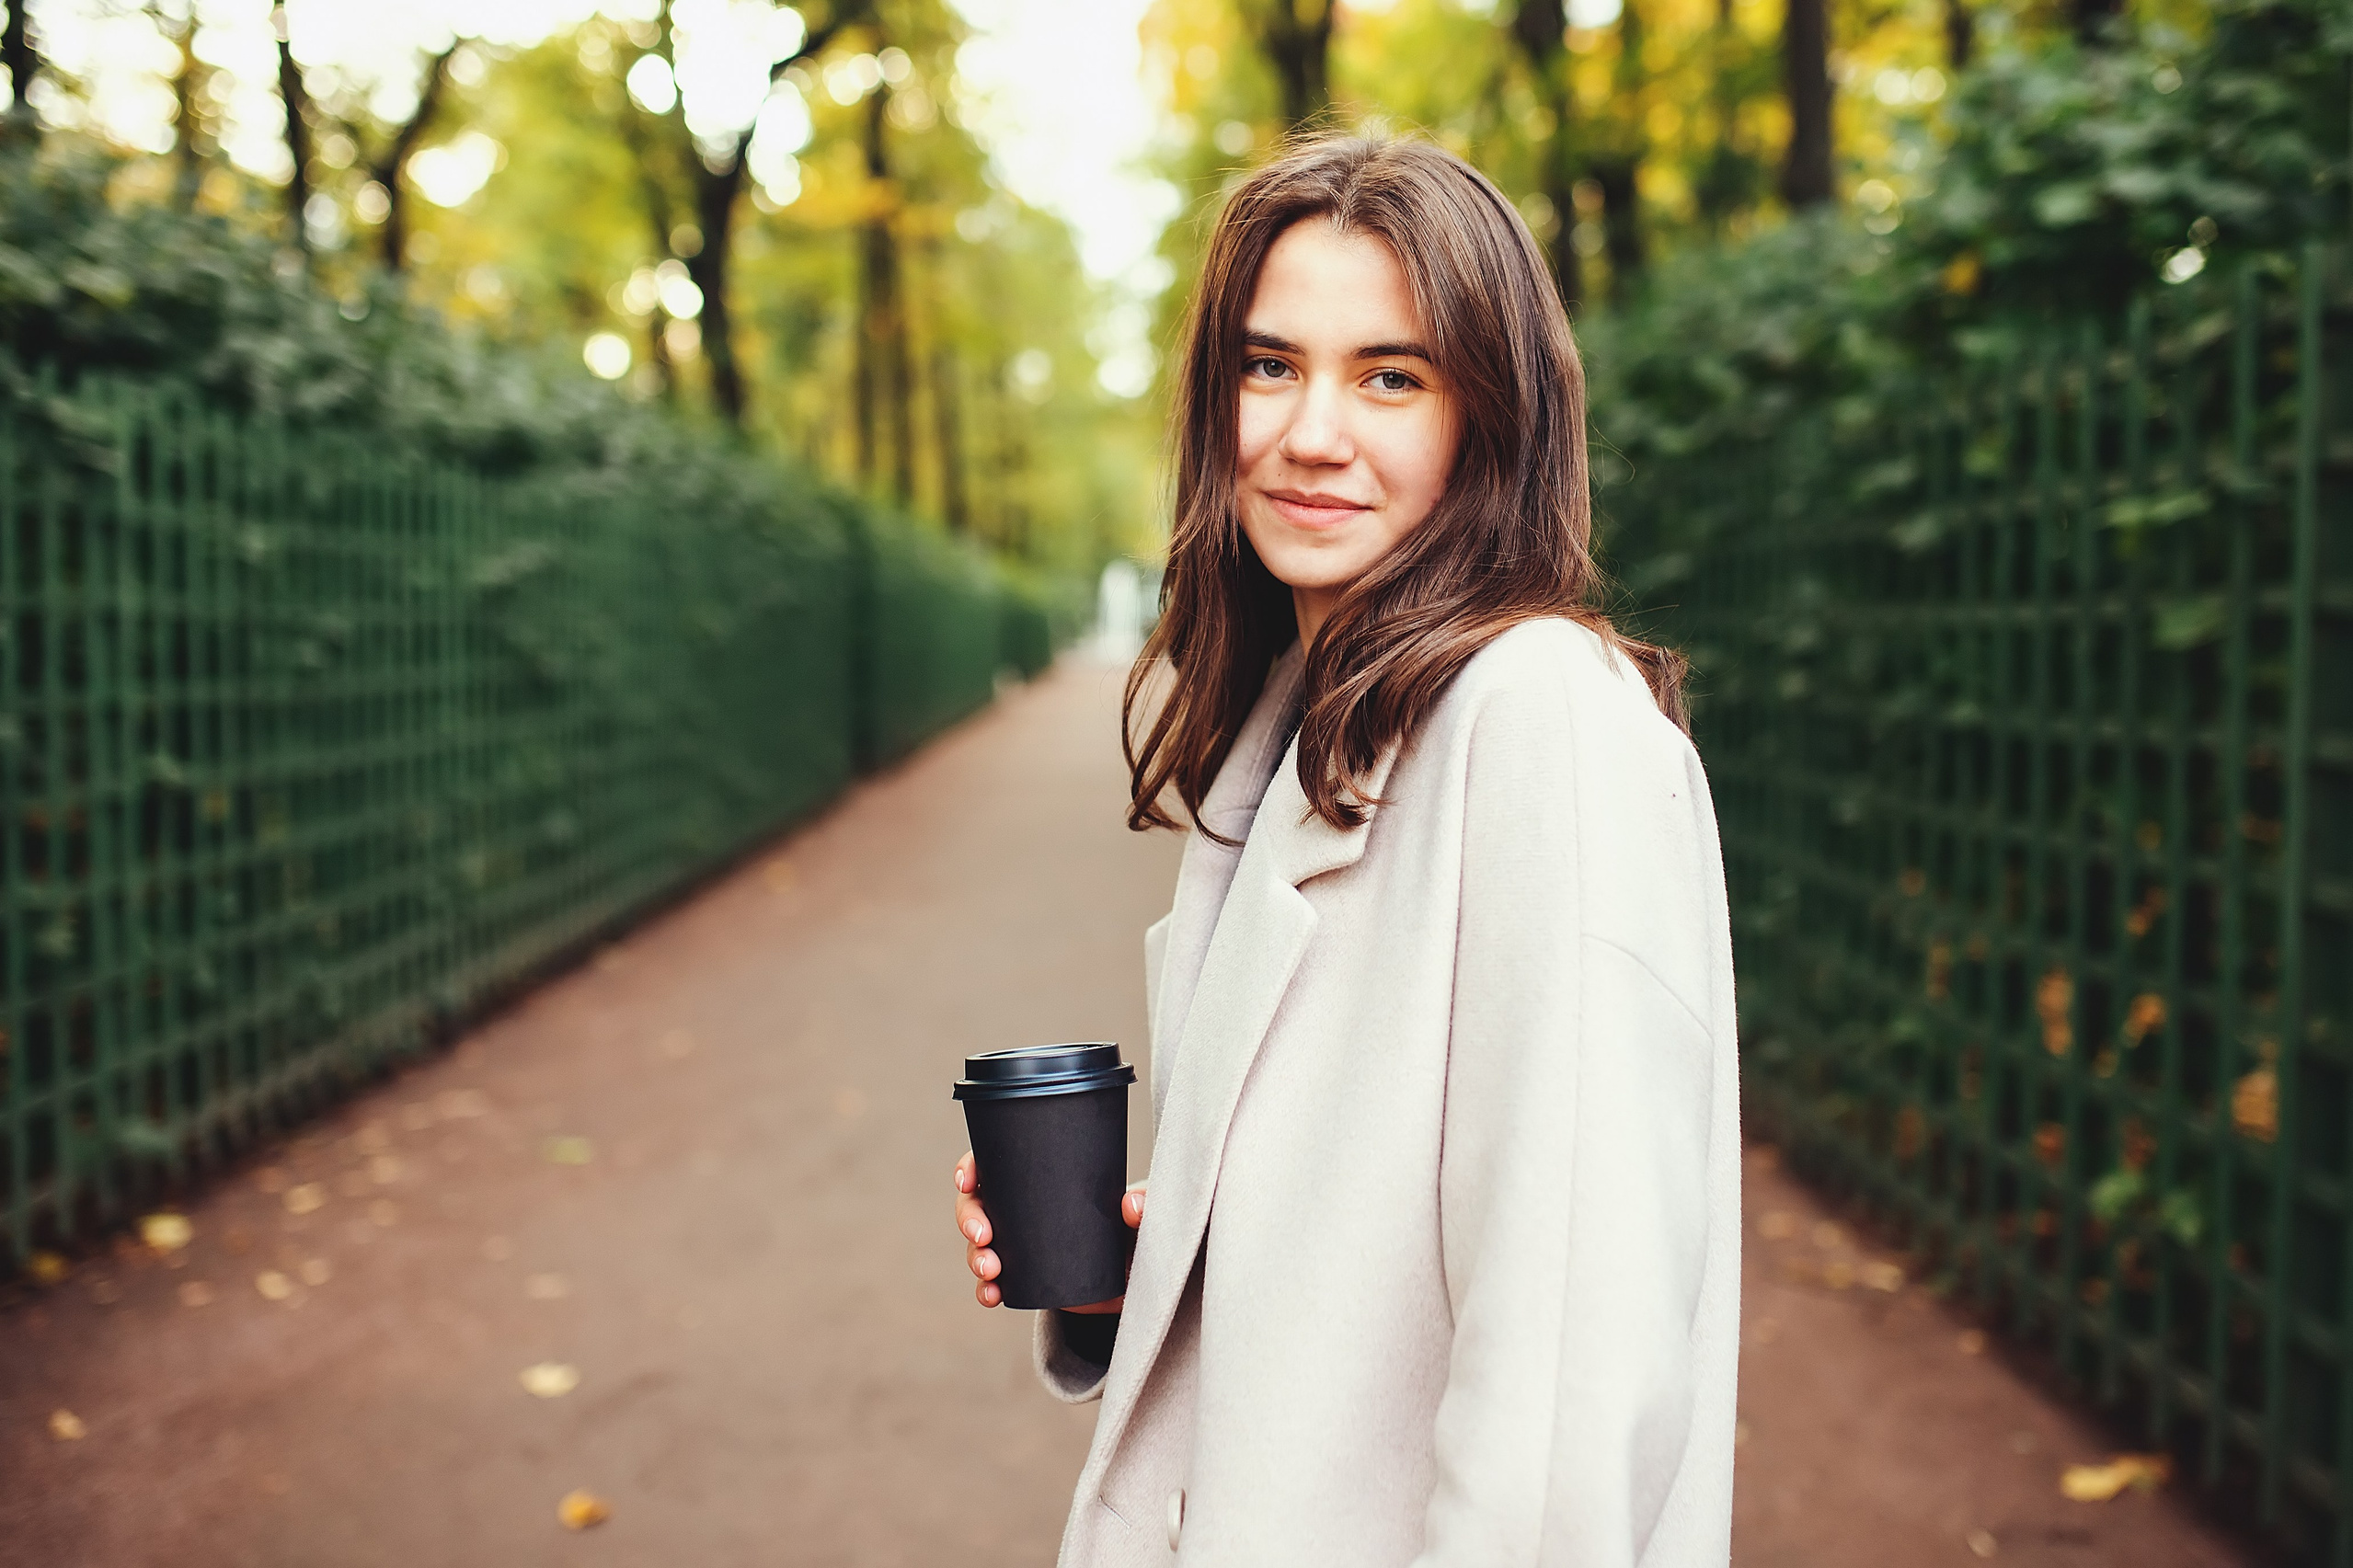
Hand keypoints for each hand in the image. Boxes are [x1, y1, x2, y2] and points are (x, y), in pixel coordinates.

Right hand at [955, 1150, 1143, 1310]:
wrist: (1143, 1279)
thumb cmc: (1142, 1232)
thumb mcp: (1147, 1213)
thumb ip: (1148, 1204)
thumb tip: (1129, 1204)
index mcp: (1045, 1179)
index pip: (997, 1163)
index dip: (971, 1167)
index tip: (966, 1181)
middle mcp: (1026, 1209)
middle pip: (977, 1204)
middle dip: (969, 1219)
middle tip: (985, 1238)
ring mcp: (1023, 1245)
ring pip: (981, 1244)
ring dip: (975, 1256)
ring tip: (991, 1272)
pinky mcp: (1027, 1278)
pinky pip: (994, 1283)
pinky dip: (986, 1289)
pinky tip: (991, 1295)